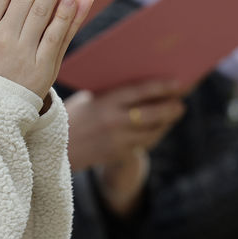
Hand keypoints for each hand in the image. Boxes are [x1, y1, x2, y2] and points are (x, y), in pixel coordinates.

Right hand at [66, 80, 184, 171]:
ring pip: (151, 132)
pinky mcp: (117, 155)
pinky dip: (154, 135)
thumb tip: (147, 84)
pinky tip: (160, 128)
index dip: (162, 87)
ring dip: (166, 123)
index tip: (179, 83)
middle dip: (170, 108)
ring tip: (175, 113)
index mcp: (105, 102)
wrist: (56, 148)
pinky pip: (144, 144)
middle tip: (181, 103)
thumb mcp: (91, 99)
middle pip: (151, 114)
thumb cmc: (75, 116)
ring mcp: (116, 140)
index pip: (140, 92)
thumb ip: (115, 93)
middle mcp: (113, 121)